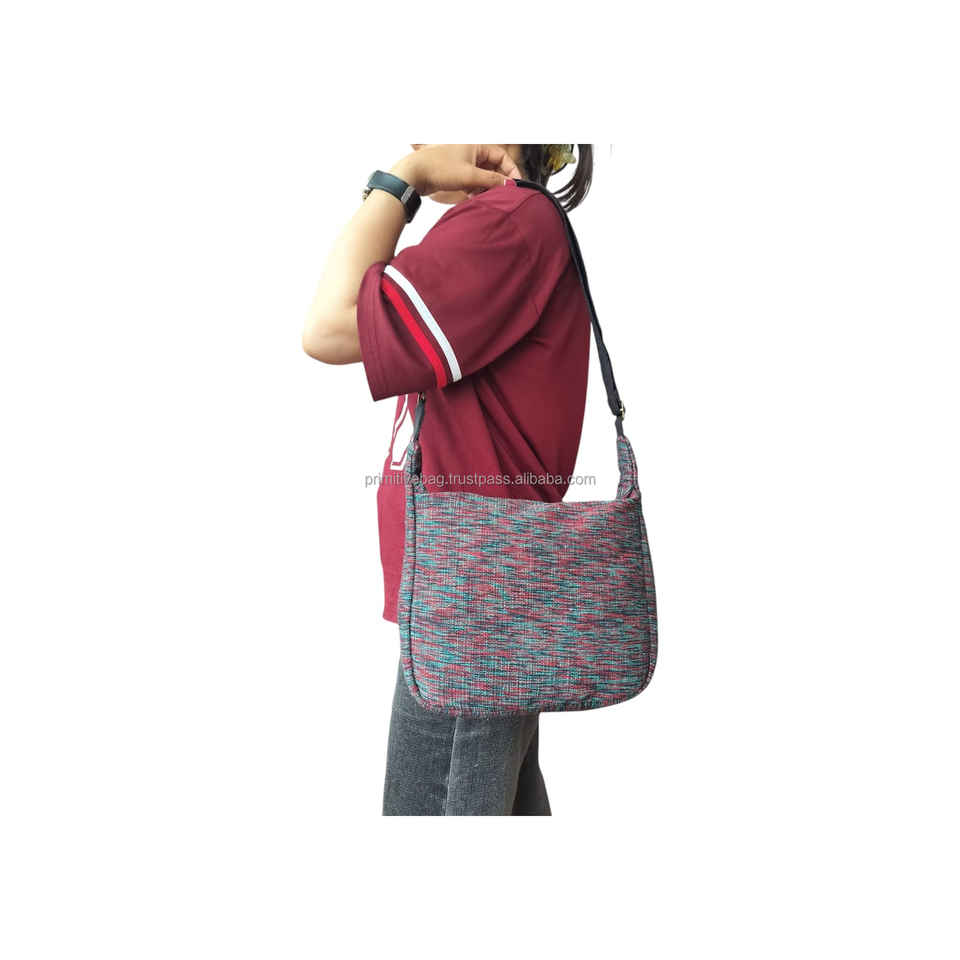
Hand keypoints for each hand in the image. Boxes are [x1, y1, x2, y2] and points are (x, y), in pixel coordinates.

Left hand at [392, 145, 521, 200]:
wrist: (414, 174)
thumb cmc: (438, 168)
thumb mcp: (470, 176)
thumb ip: (492, 180)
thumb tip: (508, 185)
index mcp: (476, 145)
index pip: (502, 156)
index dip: (510, 171)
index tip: (515, 185)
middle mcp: (471, 151)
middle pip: (493, 166)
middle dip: (497, 180)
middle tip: (500, 194)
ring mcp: (463, 161)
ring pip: (482, 174)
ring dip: (485, 186)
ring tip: (484, 196)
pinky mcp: (455, 172)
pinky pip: (472, 180)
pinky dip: (475, 188)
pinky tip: (472, 196)